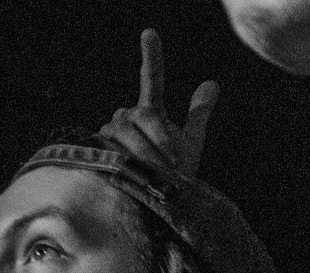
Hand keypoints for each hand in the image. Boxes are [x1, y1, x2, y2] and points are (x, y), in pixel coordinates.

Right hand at [100, 29, 217, 177]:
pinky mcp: (98, 150)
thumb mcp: (191, 143)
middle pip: (143, 114)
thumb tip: (211, 82)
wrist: (156, 203)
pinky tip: (132, 170)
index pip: (152, 78)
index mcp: (149, 111)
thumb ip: (198, 112)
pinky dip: (128, 158)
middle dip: (159, 138)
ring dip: (146, 151)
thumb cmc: (173, 176)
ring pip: (127, 129)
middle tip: (172, 163)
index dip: (152, 56)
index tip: (149, 32)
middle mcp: (128, 117)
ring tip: (156, 172)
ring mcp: (110, 133)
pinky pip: (113, 145)